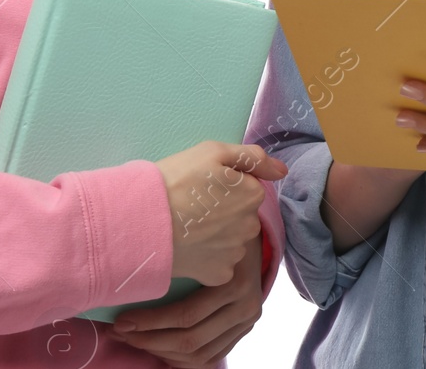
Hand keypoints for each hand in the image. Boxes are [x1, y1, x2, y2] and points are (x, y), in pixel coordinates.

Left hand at [106, 233, 262, 367]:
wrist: (257, 238)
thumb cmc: (221, 232)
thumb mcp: (204, 240)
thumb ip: (179, 259)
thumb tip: (131, 275)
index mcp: (235, 283)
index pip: (186, 314)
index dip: (150, 322)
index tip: (121, 321)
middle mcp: (245, 308)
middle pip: (191, 340)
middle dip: (149, 341)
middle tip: (120, 333)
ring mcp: (246, 323)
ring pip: (199, 355)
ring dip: (161, 353)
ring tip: (135, 341)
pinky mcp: (243, 332)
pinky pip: (210, 359)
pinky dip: (182, 360)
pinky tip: (160, 351)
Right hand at [153, 140, 285, 285]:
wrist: (144, 221)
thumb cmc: (177, 180)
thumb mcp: (213, 151)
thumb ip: (253, 158)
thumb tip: (281, 170)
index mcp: (253, 194)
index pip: (247, 186)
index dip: (225, 184)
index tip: (203, 185)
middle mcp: (251, 226)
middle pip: (241, 214)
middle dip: (224, 209)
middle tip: (194, 204)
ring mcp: (236, 252)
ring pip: (231, 238)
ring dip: (217, 233)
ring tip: (190, 225)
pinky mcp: (220, 274)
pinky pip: (220, 262)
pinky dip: (208, 255)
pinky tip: (190, 245)